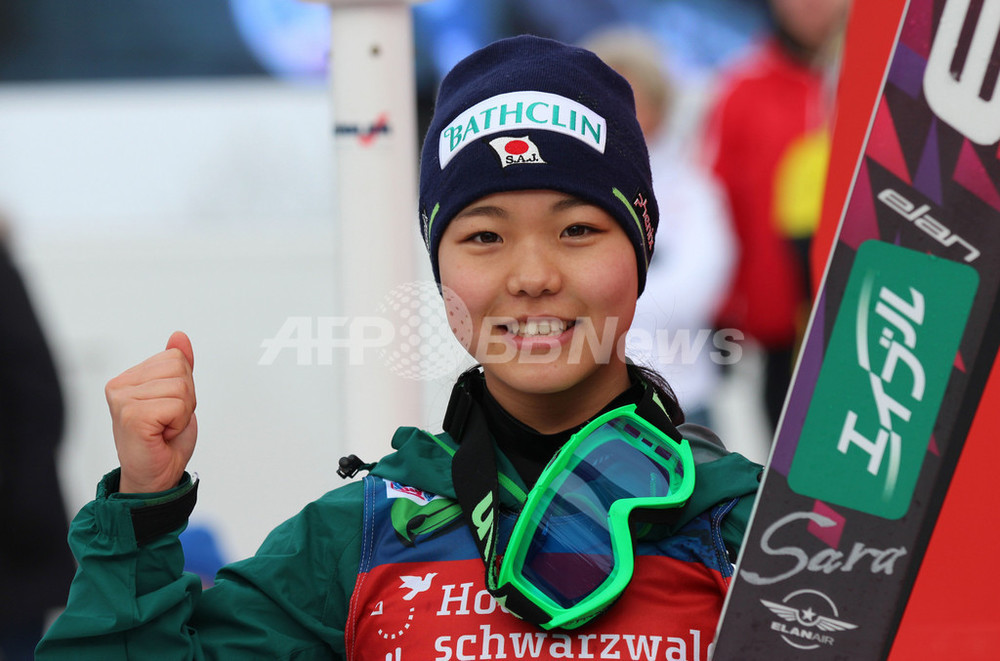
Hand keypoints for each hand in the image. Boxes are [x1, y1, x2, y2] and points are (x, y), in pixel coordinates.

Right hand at [106, 331, 197, 492]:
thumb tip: (179, 337)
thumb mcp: (178, 397)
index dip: (184, 386)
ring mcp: (123, 401)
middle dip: (186, 398)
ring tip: (164, 429)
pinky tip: (161, 435)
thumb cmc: (163, 441)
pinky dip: (178, 422)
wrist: (156, 477)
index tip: (169, 410)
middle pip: (179, 368)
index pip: (175, 358)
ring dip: (182, 412)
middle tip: (169, 421)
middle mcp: (120, 386)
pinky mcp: (132, 416)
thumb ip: (179, 366)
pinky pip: (177, 405)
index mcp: (128, 378)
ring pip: (180, 387)